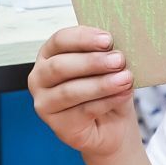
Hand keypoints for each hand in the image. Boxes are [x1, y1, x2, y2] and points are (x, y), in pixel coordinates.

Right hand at [28, 26, 137, 160]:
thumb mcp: (107, 66)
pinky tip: (122, 94)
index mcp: (49, 54)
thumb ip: (106, 54)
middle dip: (92, 62)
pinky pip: (82, 111)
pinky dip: (106, 101)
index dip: (83, 38)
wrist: (113, 125)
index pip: (60, 40)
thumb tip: (117, 45)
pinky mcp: (58, 126)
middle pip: (60, 66)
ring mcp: (45, 104)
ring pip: (70, 91)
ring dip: (101, 84)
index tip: (108, 40)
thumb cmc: (105, 89)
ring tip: (125, 79)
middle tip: (119, 60)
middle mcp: (40, 78)